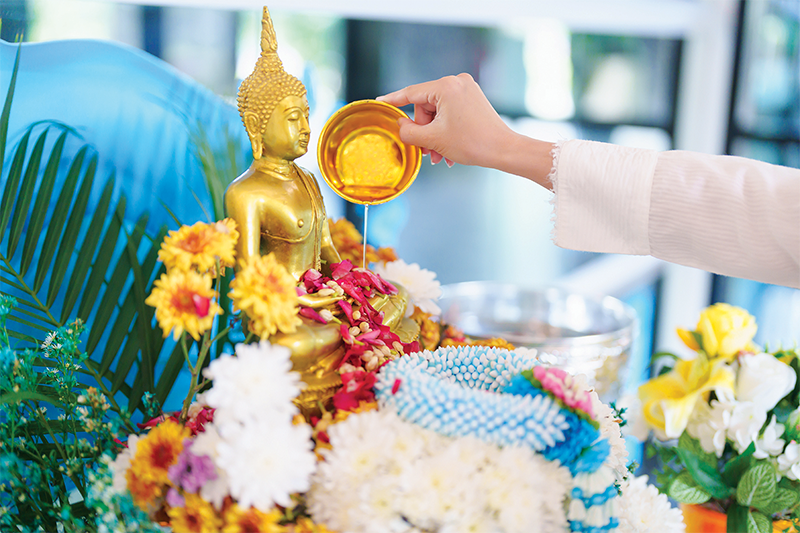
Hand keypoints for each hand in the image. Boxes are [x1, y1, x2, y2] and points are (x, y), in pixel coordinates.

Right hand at [378, 74, 553, 188]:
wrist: (503, 150)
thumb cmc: (473, 143)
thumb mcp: (433, 139)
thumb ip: (409, 132)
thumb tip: (400, 126)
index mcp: (446, 86)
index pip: (411, 93)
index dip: (393, 100)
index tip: (380, 102)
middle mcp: (457, 82)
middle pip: (425, 106)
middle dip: (424, 131)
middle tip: (426, 152)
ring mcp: (467, 90)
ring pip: (437, 113)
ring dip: (434, 136)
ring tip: (438, 156)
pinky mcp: (473, 99)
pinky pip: (449, 113)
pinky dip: (445, 131)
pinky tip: (448, 152)